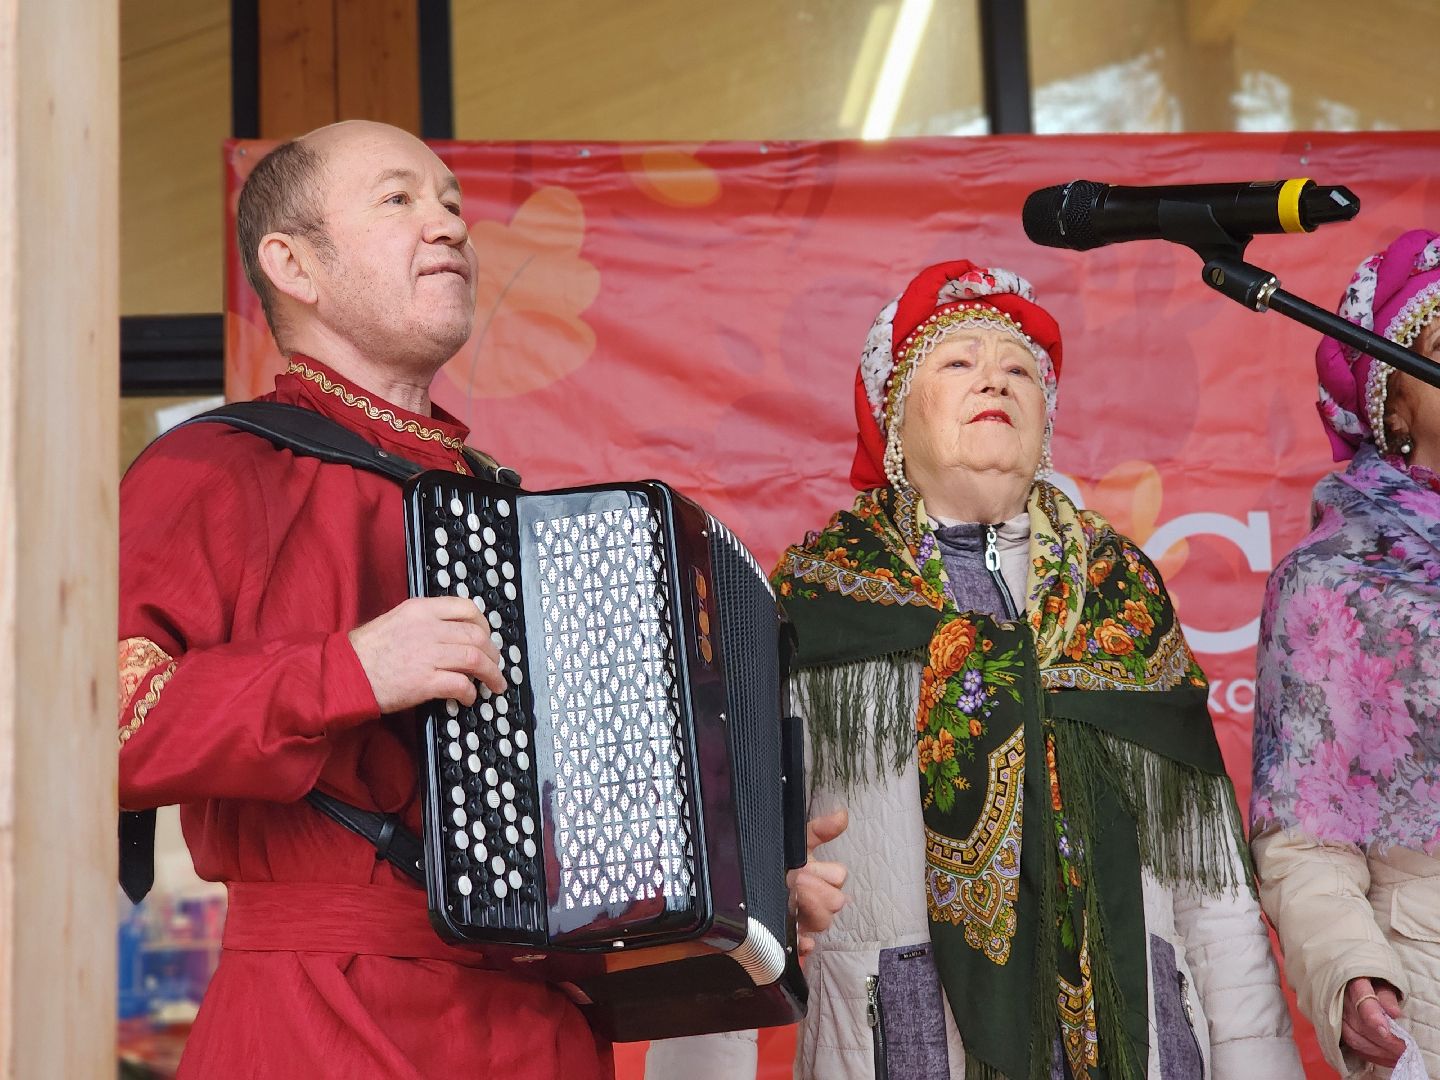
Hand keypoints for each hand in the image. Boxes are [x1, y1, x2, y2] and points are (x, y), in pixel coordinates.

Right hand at [349, 597, 504, 713]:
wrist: (344, 673)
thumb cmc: (367, 650)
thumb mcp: (397, 620)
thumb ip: (426, 621)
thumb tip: (454, 633)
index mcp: (421, 609)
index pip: (467, 608)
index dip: (484, 624)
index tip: (487, 637)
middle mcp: (428, 628)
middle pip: (477, 635)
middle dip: (493, 653)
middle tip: (495, 665)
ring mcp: (427, 655)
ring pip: (475, 659)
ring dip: (491, 674)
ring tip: (494, 684)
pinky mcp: (424, 682)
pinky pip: (461, 684)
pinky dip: (471, 692)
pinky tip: (469, 697)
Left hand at [788, 807, 848, 956]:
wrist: (743, 888)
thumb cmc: (775, 865)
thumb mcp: (794, 844)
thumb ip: (818, 829)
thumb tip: (842, 815)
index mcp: (819, 877)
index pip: (838, 877)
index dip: (824, 873)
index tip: (804, 869)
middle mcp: (816, 900)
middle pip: (836, 901)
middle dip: (817, 891)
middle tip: (797, 882)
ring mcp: (806, 921)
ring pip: (824, 922)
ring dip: (811, 912)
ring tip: (792, 900)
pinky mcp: (792, 941)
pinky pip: (804, 948)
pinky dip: (803, 944)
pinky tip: (799, 938)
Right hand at [1341, 976, 1404, 1067]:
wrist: (1353, 983)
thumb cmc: (1374, 983)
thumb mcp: (1384, 983)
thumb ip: (1389, 997)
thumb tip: (1394, 1013)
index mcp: (1354, 982)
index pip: (1360, 999)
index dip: (1372, 1016)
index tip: (1385, 1031)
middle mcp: (1340, 999)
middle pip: (1359, 1025)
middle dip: (1384, 1041)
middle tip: (1404, 1050)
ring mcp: (1336, 1015)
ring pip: (1353, 1038)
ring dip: (1378, 1052)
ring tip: (1398, 1057)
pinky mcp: (1337, 1029)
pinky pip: (1352, 1046)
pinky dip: (1370, 1055)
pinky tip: (1386, 1058)